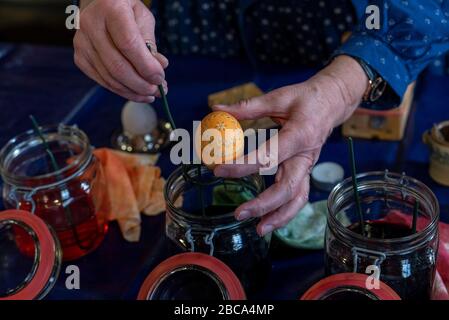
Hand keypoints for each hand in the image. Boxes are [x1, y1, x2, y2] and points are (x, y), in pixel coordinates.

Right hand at [74, 0, 167, 102]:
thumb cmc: (126, 11)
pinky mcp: (80, 58)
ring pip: (110, 78)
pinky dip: (122, 90)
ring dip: (134, 91)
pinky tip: (137, 93)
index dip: (146, 66)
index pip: (128, 44)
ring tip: (151, 94)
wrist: (100, 5)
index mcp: (110, 8)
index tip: (161, 78)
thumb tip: (160, 67)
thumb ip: (150, 43)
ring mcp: (82, 43)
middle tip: (159, 91)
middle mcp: (91, 25)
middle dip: (141, 84)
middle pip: (117, 66)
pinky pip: (103, 81)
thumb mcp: (143, 18)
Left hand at [212, 56, 367, 235]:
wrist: (333, 102)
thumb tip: (216, 110)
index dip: (242, 166)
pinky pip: (297, 196)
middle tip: (239, 213)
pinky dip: (284, 212)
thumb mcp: (278, 96)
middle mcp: (306, 156)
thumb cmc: (306, 98)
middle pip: (287, 188)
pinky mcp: (305, 171)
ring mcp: (308, 166)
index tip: (219, 169)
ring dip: (279, 217)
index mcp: (299, 135)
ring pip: (297, 198)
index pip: (268, 156)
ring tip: (258, 230)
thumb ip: (247, 106)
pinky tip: (268, 221)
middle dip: (263, 204)